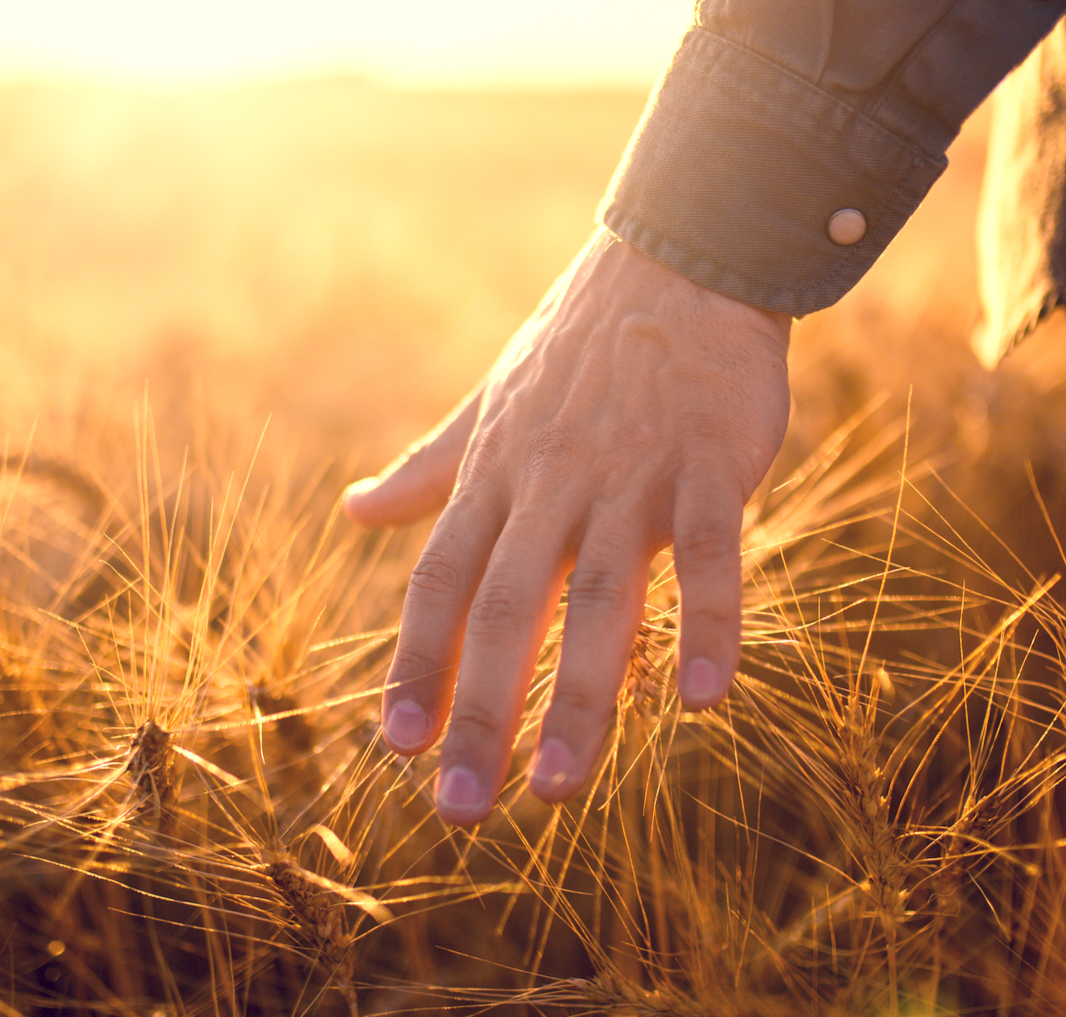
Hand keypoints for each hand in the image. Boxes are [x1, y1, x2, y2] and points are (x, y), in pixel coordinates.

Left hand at [343, 230, 791, 825]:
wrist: (681, 255)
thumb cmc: (582, 347)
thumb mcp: (490, 409)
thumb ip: (429, 470)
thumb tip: (353, 508)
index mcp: (497, 476)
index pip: (441, 581)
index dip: (417, 662)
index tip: (395, 747)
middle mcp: (551, 483)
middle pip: (506, 608)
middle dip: (480, 712)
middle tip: (461, 809)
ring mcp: (632, 474)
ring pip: (599, 597)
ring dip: (579, 697)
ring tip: (556, 791)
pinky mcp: (710, 462)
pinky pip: (712, 553)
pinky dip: (707, 622)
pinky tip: (703, 700)